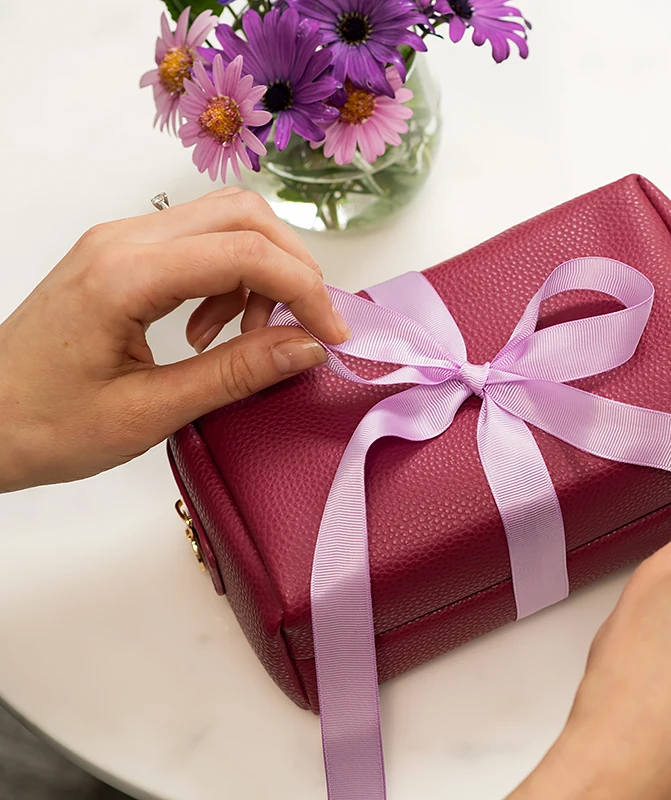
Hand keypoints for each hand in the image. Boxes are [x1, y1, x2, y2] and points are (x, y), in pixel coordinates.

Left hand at [0, 187, 348, 491]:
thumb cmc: (41, 425)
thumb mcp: (148, 414)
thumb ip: (235, 374)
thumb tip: (307, 347)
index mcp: (124, 276)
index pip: (245, 252)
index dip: (305, 290)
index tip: (333, 337)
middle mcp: (122, 241)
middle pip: (242, 215)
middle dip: (293, 267)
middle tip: (308, 328)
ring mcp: (118, 243)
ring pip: (224, 221)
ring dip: (261, 271)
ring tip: (250, 337)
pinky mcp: (119, 256)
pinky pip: (197, 242)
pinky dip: (229, 277)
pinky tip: (214, 332)